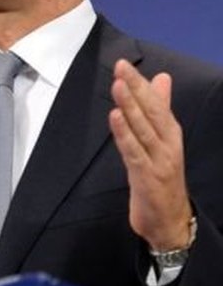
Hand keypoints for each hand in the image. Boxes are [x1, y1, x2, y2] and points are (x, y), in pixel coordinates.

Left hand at [109, 59, 192, 250]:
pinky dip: (124, 134)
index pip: (156, 104)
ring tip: (118, 85)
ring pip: (143, 129)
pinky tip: (115, 117)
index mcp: (170, 134)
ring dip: (130, 106)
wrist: (170, 221)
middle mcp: (167, 144)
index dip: (141, 84)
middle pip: (151, 112)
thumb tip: (162, 78)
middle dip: (136, 88)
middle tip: (121, 66)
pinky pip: (134, 152)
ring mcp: (158, 160)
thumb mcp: (161, 140)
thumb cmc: (162, 177)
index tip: (125, 64)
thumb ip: (160, 109)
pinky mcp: (146, 176)